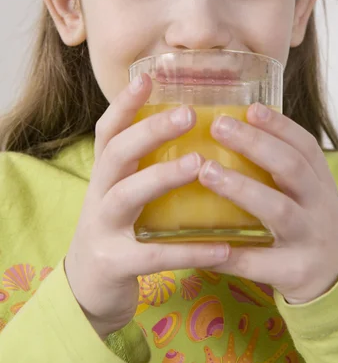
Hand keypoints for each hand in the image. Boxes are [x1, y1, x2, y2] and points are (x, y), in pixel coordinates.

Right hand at [64, 74, 229, 339]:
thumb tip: (199, 128)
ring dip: (162, 176)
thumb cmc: (121, 228)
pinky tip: (222, 245)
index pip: (109, 130)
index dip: (125, 103)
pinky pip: (154, 255)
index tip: (148, 76)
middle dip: (149, 130)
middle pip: (116, 153)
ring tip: (199, 163)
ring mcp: (103, 229)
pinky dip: (189, 249)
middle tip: (188, 113)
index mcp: (106, 173)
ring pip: (127, 195)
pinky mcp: (115, 264)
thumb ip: (149, 164)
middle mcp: (99, 194)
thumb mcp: (126, 190)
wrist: (90, 287)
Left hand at [198, 103, 337, 304]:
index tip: (250, 108)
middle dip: (256, 145)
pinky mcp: (294, 272)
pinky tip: (198, 241)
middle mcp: (318, 205)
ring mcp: (308, 239)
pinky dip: (228, 252)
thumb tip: (230, 127)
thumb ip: (280, 164)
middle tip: (219, 126)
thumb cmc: (309, 221)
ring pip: (278, 210)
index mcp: (319, 181)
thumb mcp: (308, 191)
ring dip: (241, 188)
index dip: (279, 125)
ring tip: (206, 171)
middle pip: (292, 168)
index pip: (305, 146)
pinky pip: (257, 262)